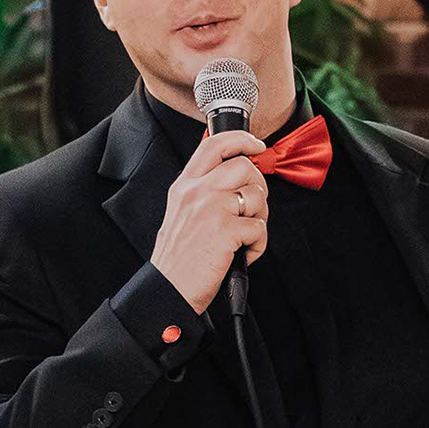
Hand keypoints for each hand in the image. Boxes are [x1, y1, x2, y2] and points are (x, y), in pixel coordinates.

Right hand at [150, 127, 270, 314]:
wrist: (169, 287)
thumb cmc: (179, 257)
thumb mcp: (181, 212)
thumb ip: (203, 190)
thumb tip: (236, 178)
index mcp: (185, 185)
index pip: (213, 145)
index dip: (241, 140)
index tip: (256, 145)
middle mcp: (197, 191)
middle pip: (244, 166)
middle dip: (257, 187)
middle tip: (251, 209)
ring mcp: (211, 208)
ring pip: (256, 194)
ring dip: (259, 217)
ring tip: (244, 235)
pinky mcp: (225, 229)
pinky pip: (259, 227)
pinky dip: (258, 244)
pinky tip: (242, 253)